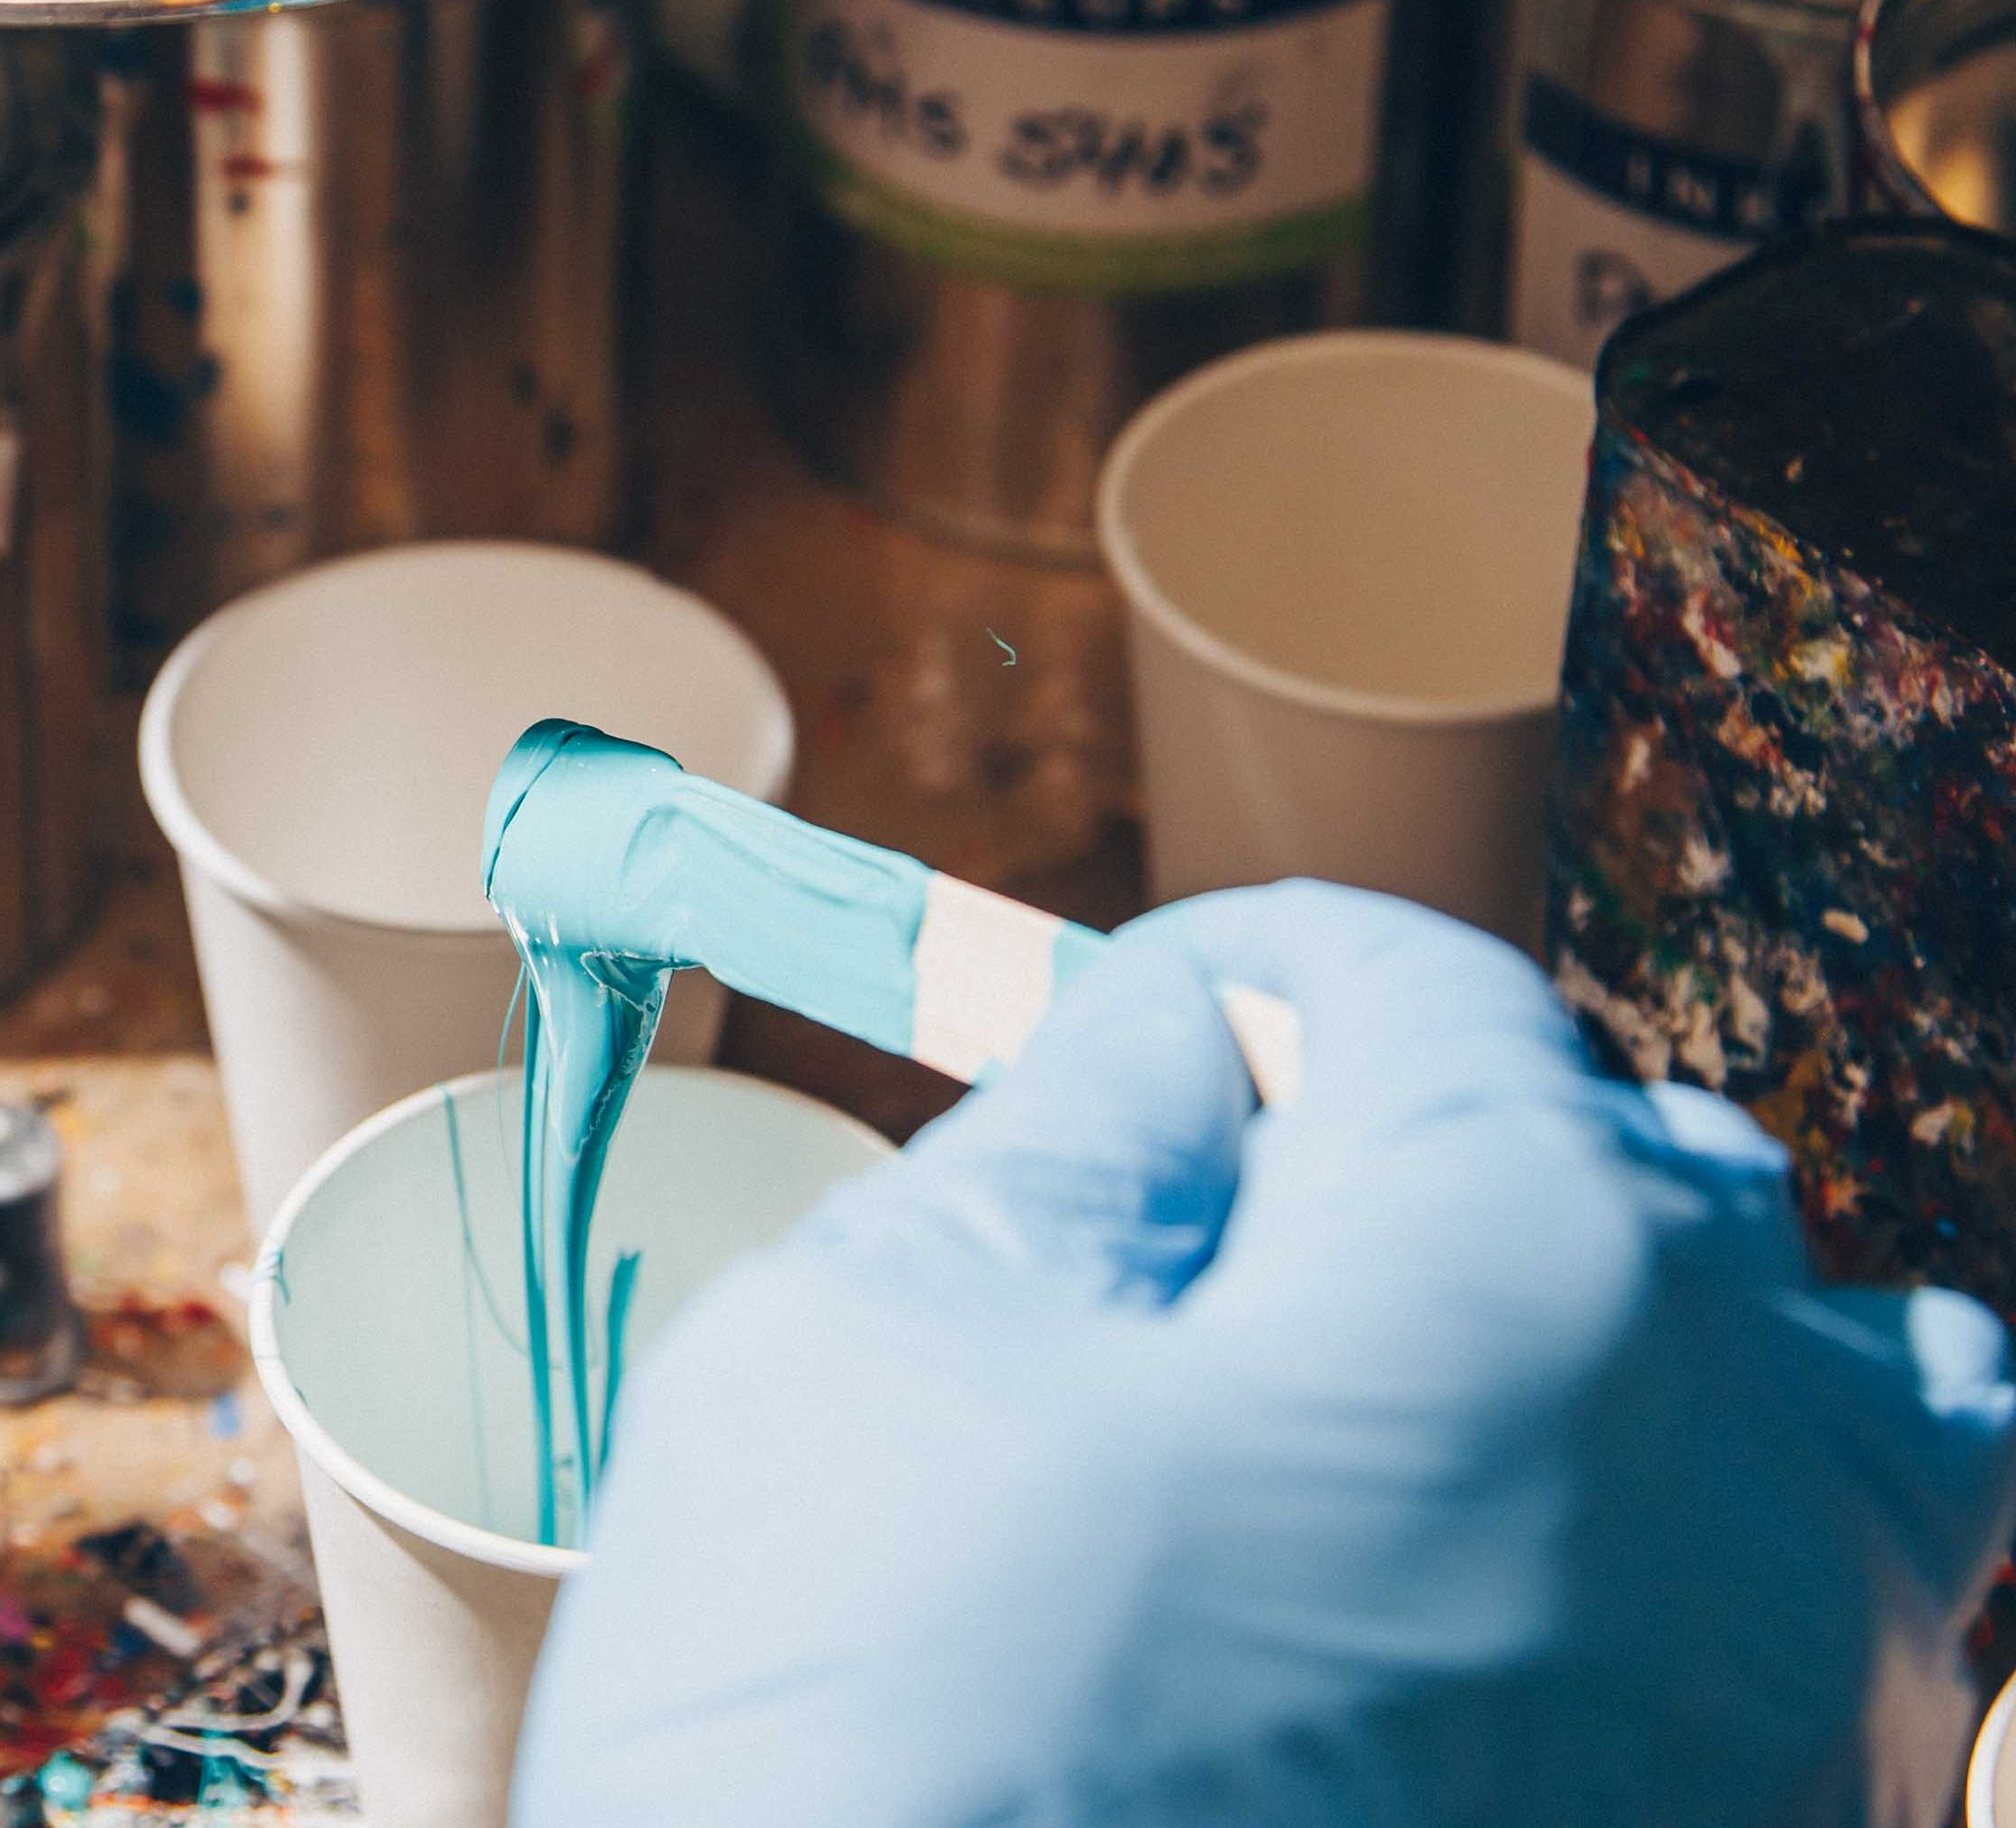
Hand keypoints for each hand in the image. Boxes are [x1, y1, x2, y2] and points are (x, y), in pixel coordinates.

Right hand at [514, 882, 2015, 1827]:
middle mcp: (1742, 1474)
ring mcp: (1805, 1718)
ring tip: (1453, 1405)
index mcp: (1514, 1267)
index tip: (1141, 1029)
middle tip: (1222, 1230)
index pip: (1423, 999)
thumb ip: (1075, 1143)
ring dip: (1668, 1342)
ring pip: (1856, 1406)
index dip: (1249, 980)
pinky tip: (1515, 1618)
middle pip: (1651, 1178)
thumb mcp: (878, 1350)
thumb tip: (1184, 1050)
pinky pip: (1854, 1644)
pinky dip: (1715, 1558)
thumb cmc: (873, 1754)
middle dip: (1440, 1143)